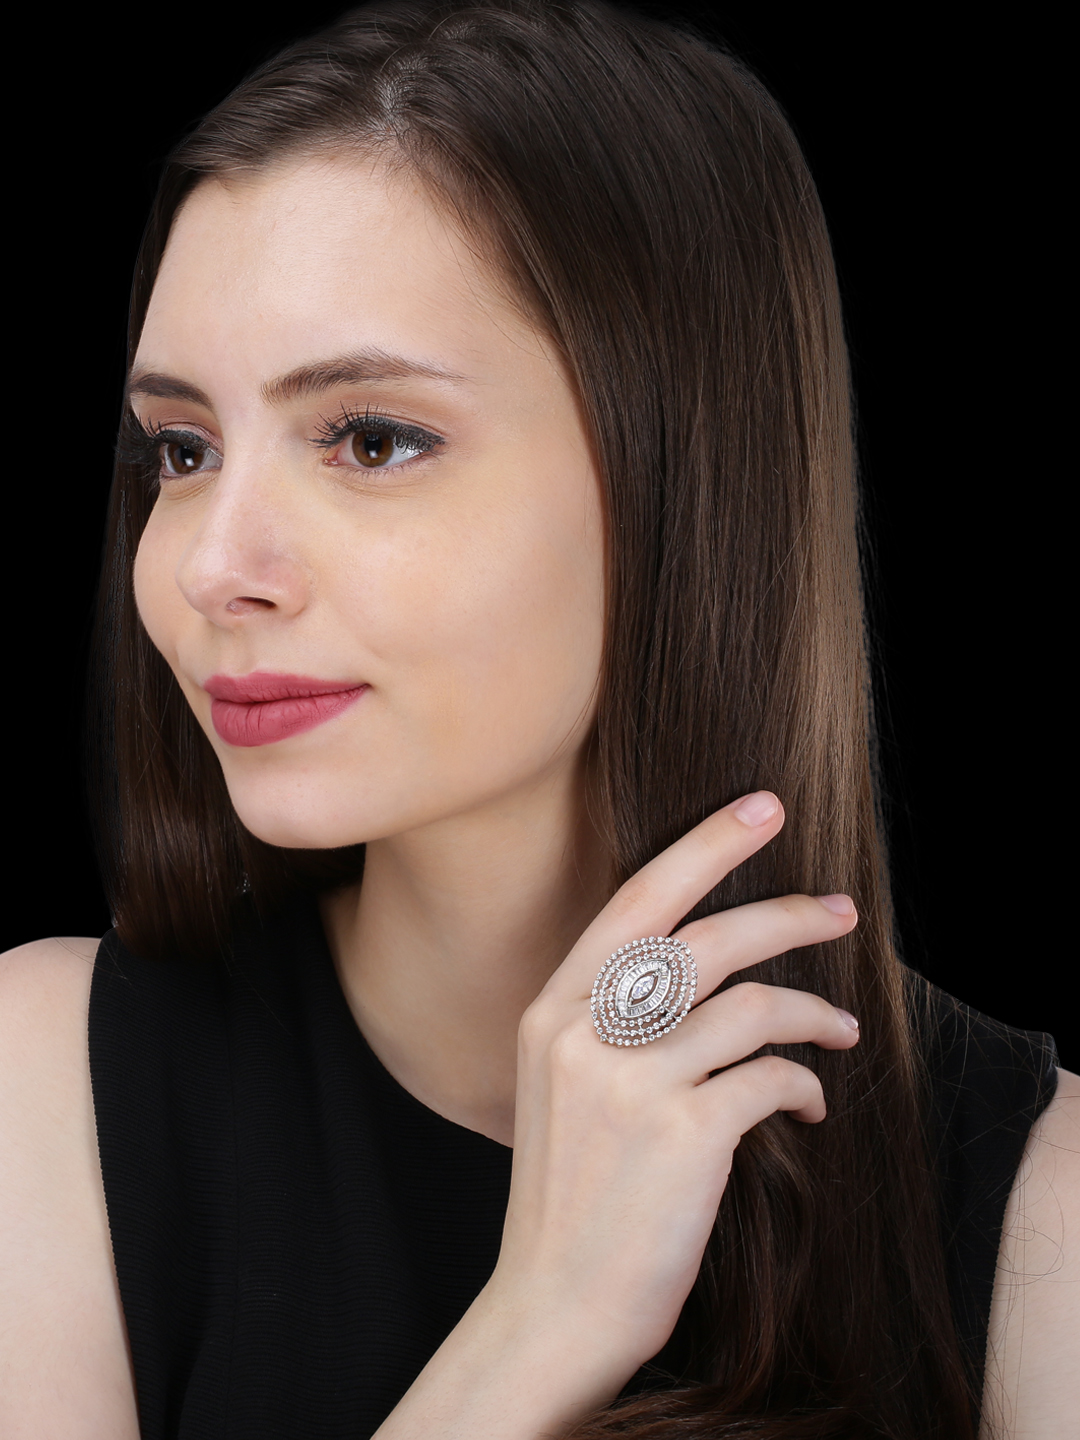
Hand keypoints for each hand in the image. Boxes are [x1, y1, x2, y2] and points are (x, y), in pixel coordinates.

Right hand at [491, 791, 859, 1375]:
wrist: (554, 1303)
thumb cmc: (572, 1193)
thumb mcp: (563, 1087)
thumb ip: (610, 1019)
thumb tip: (702, 965)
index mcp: (552, 1010)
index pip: (637, 901)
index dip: (706, 846)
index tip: (762, 809)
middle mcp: (585, 1032)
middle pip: (705, 939)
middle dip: (787, 914)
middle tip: (841, 910)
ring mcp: (632, 1082)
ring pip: (753, 1003)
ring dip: (816, 1014)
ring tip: (842, 1030)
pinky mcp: (684, 1134)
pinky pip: (772, 1075)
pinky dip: (805, 1083)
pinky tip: (808, 1107)